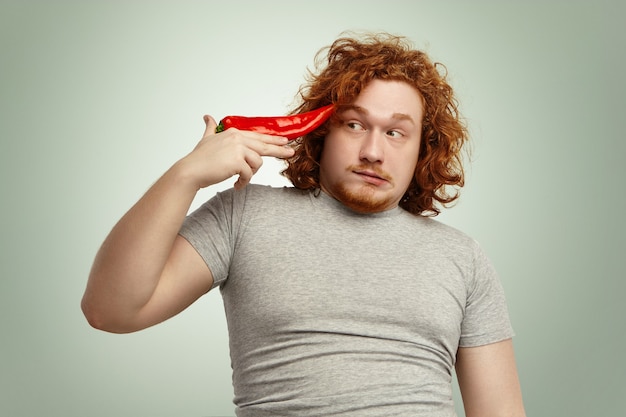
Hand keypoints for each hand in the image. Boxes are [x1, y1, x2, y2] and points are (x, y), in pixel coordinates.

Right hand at [176, 114, 294, 189]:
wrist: (190, 171)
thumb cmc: (198, 158)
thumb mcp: (206, 139)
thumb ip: (210, 128)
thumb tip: (207, 116)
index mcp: (234, 133)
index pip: (258, 136)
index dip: (272, 139)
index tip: (284, 141)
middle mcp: (237, 138)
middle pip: (264, 146)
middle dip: (279, 150)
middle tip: (291, 153)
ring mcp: (238, 149)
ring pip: (257, 163)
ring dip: (249, 174)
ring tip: (239, 179)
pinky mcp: (237, 162)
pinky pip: (248, 174)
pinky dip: (243, 182)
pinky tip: (236, 185)